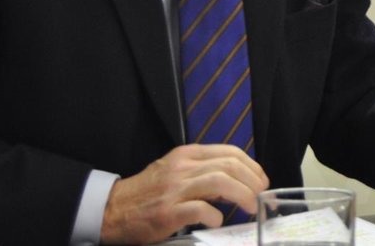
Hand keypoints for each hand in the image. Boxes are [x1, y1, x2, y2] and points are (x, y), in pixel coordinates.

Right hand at [99, 143, 268, 243]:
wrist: (113, 209)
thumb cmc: (148, 193)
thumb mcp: (176, 172)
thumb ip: (203, 172)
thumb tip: (236, 181)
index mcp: (187, 155)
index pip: (229, 152)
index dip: (252, 166)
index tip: (261, 180)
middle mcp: (183, 168)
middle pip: (229, 166)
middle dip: (253, 181)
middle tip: (261, 197)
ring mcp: (175, 189)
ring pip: (220, 182)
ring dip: (242, 195)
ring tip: (251, 207)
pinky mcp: (168, 212)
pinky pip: (200, 209)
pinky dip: (215, 215)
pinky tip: (218, 221)